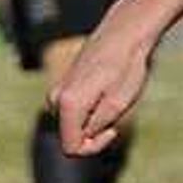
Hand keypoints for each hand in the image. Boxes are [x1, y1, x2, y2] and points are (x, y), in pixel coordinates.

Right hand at [53, 12, 156, 155]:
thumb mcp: (119, 104)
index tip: (113, 130)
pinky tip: (107, 90)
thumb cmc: (127, 67)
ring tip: (113, 97)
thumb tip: (82, 138)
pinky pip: (76, 111)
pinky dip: (92, 108)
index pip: (71, 148)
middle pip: (72, 136)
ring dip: (95, 119)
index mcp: (67, 104)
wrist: (123, 34)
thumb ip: (97, 126)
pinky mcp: (63, 87)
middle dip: (95, 132)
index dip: (94, 147)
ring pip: (75, 123)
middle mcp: (55, 98)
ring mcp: (57, 91)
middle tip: (117, 110)